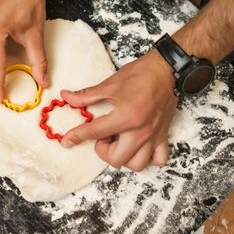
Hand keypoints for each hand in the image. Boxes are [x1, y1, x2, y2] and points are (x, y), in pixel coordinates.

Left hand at [60, 51, 176, 171]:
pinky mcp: (163, 135)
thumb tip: (67, 97)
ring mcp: (153, 135)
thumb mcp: (110, 84)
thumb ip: (86, 95)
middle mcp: (141, 130)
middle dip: (103, 151)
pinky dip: (147, 158)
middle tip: (102, 136)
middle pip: (116, 159)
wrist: (166, 69)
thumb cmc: (141, 75)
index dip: (76, 137)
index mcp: (126, 116)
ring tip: (119, 141)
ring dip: (123, 157)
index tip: (67, 141)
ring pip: (136, 164)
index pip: (94, 133)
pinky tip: (137, 147)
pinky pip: (158, 160)